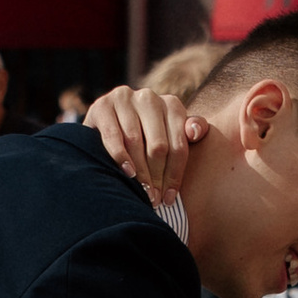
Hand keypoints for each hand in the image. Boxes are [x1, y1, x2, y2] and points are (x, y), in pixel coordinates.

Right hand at [84, 86, 204, 200]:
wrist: (103, 126)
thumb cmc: (144, 137)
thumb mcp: (169, 134)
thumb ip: (189, 132)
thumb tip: (195, 131)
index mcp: (171, 104)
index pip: (178, 145)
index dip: (175, 174)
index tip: (170, 198)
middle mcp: (149, 98)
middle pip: (158, 145)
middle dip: (157, 177)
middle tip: (154, 199)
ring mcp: (124, 98)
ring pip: (136, 142)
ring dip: (140, 172)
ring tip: (142, 193)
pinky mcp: (102, 106)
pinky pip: (114, 137)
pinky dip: (120, 157)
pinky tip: (127, 173)